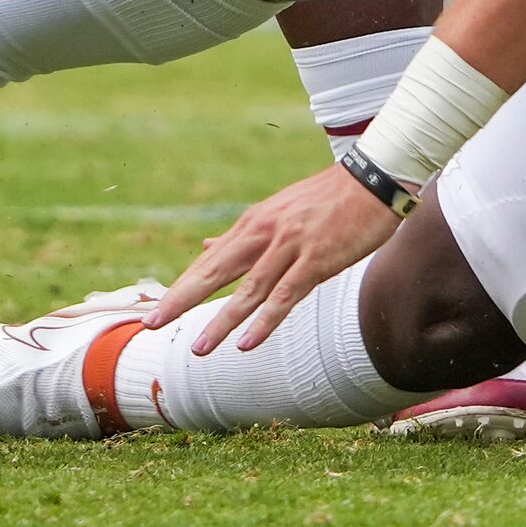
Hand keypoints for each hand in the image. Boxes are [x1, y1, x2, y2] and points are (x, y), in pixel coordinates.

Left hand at [149, 163, 400, 352]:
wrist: (374, 178)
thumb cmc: (329, 198)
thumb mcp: (279, 210)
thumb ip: (243, 234)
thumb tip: (204, 245)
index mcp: (255, 223)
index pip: (211, 260)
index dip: (182, 286)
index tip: (156, 310)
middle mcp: (266, 233)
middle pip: (217, 272)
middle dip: (182, 299)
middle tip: (151, 324)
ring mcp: (291, 245)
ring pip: (250, 290)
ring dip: (222, 321)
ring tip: (200, 348)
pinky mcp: (318, 258)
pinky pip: (286, 295)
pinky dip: (266, 320)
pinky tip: (248, 343)